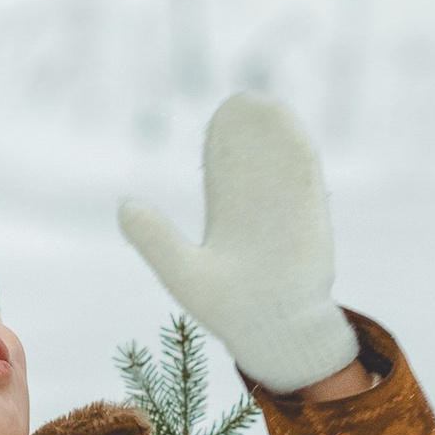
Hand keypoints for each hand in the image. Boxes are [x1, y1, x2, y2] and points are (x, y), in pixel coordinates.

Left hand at [118, 95, 357, 394]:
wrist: (272, 334)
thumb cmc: (228, 310)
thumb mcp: (182, 270)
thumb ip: (156, 239)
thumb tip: (124, 205)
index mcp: (230, 223)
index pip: (226, 175)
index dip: (223, 147)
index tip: (220, 118)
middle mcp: (260, 214)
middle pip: (256, 163)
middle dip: (251, 134)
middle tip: (243, 100)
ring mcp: (287, 216)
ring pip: (281, 167)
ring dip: (276, 136)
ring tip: (266, 105)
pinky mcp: (310, 221)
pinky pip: (305, 181)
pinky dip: (298, 154)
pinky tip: (290, 130)